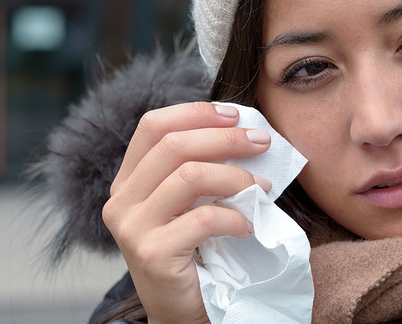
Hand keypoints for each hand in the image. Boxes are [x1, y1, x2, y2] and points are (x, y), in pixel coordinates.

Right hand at [102, 102, 272, 323]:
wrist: (184, 310)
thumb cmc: (197, 249)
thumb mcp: (193, 200)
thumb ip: (203, 166)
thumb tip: (246, 131)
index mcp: (128, 180)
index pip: (153, 126)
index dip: (196, 113)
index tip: (236, 114)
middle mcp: (122, 201)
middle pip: (174, 146)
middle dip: (226, 138)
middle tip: (262, 142)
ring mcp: (132, 229)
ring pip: (189, 176)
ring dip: (236, 177)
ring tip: (261, 188)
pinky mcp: (153, 254)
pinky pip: (203, 219)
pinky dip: (235, 217)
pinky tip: (247, 226)